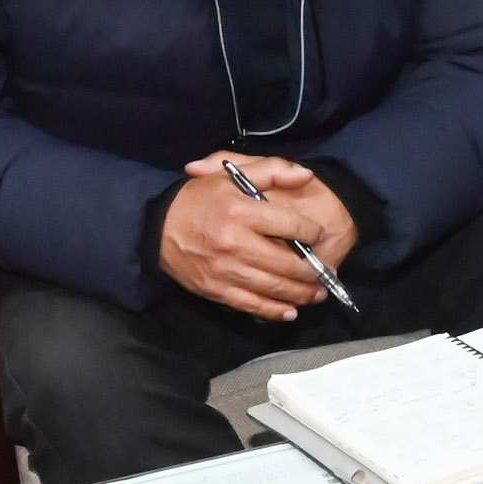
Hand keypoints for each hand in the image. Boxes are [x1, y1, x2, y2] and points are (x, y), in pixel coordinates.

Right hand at [160, 154, 355, 318]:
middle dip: (312, 271)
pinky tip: (290, 312)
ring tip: (317, 293)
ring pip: (273, 287)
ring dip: (301, 294)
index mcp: (240, 211)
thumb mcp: (229, 175)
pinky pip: (252, 305)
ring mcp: (225, 270)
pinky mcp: (216, 290)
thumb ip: (270, 171)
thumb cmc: (198, 200)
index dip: (311, 232)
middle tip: (326, 272)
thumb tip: (306, 175)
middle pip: (286, 262)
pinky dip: (274, 311)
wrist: (156, 228)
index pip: (289, 225)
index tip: (319, 236)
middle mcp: (234, 242)